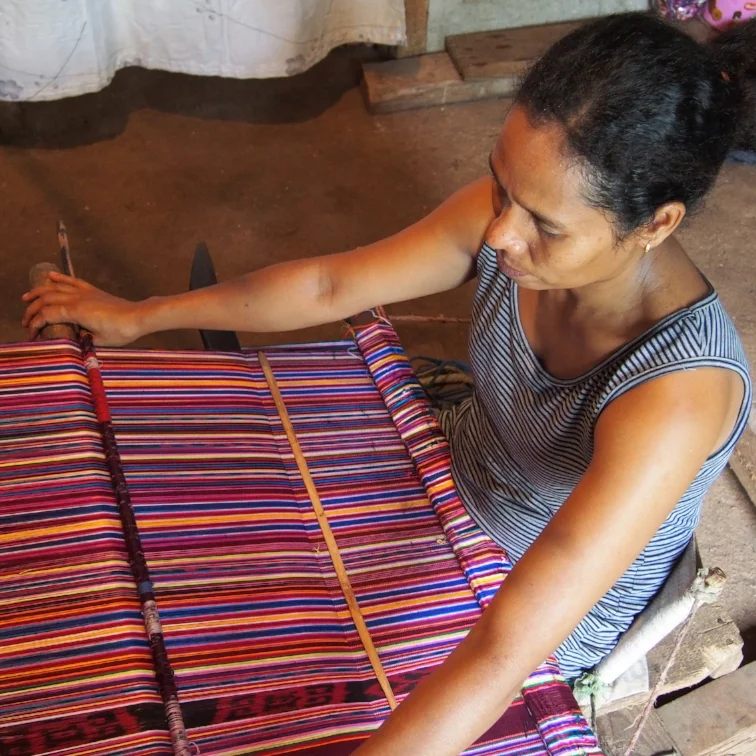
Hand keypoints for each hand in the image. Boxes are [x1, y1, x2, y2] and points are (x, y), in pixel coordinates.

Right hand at [22, 271, 142, 345]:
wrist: (139, 317)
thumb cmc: (121, 331)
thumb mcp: (99, 341)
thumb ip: (81, 339)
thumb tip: (70, 338)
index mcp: (77, 312)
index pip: (47, 315)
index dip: (35, 325)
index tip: (32, 335)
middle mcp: (78, 299)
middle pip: (46, 300)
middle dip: (32, 310)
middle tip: (25, 321)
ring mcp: (85, 293)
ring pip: (56, 288)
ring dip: (39, 292)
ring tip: (26, 298)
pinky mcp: (93, 291)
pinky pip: (73, 281)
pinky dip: (60, 278)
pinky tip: (50, 276)